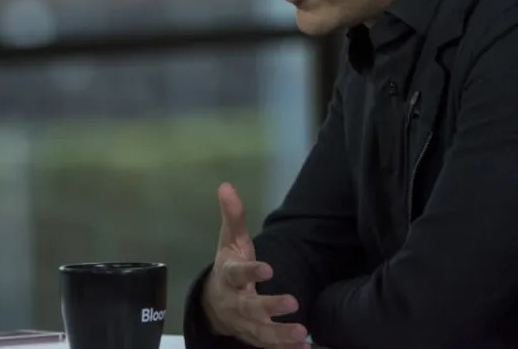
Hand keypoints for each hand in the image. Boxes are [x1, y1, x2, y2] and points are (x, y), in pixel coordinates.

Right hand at [201, 182, 310, 348]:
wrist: (214, 304)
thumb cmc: (229, 265)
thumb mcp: (230, 240)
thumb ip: (233, 215)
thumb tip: (226, 185)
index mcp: (229, 275)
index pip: (237, 273)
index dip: (251, 271)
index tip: (269, 268)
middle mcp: (235, 301)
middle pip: (250, 307)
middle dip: (269, 307)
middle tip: (293, 303)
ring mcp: (245, 323)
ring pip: (261, 332)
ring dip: (281, 335)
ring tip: (304, 334)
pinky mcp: (255, 337)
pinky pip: (269, 347)